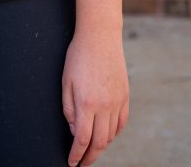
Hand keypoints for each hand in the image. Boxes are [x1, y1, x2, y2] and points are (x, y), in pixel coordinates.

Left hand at [62, 28, 129, 165]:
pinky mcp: (125, 95)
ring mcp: (117, 101)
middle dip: (90, 157)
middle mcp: (104, 105)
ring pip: (111, 135)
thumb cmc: (79, 55)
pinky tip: (108, 135)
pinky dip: (114, 133)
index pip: (82, 139)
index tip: (72, 162)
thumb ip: (68, 108)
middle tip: (82, 163)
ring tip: (93, 150)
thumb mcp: (65, 81)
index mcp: (86, 103)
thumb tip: (73, 129)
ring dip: (102, 146)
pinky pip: (121, 122)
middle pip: (99, 143)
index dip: (77, 155)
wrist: (100, 36)